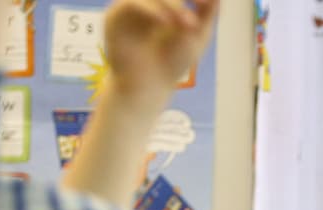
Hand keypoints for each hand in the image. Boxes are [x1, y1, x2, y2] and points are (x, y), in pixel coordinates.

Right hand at [103, 0, 218, 101]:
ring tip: (186, 25)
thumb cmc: (170, 64)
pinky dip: (151, 10)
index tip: (204, 4)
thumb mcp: (196, 37)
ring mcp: (130, 7)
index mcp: (164, 1)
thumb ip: (207, 12)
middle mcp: (146, 1)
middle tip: (193, 23)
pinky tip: (164, 22)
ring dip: (171, 5)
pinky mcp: (115, 16)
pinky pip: (132, 3)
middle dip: (179, 5)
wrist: (147, 87)